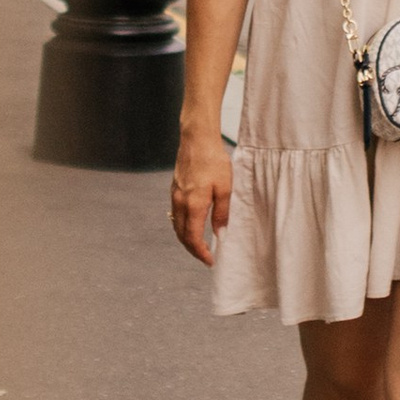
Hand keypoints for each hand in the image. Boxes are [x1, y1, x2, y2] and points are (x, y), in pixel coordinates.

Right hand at [170, 131, 231, 264]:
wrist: (197, 139)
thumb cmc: (214, 161)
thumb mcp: (225, 188)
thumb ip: (222, 213)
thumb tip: (220, 234)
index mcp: (193, 205)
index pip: (192, 238)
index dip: (200, 252)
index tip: (210, 260)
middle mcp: (180, 203)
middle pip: (182, 235)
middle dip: (193, 250)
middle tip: (206, 257)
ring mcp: (175, 196)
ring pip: (177, 226)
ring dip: (186, 239)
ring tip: (200, 245)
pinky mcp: (174, 190)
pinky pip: (175, 215)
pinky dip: (182, 227)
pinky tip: (191, 226)